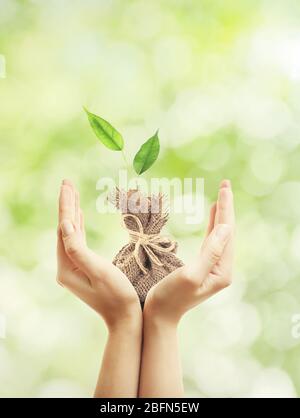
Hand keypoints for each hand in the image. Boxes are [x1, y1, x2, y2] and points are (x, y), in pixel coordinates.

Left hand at [56, 180, 141, 330]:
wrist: (126, 317)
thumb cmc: (116, 295)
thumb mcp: (98, 271)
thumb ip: (78, 249)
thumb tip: (64, 226)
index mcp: (66, 267)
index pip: (64, 229)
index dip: (65, 206)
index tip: (67, 185)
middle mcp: (66, 266)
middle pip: (65, 229)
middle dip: (67, 205)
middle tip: (67, 182)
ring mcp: (74, 268)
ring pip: (72, 234)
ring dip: (73, 213)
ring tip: (72, 192)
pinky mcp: (84, 268)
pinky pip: (79, 242)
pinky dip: (79, 226)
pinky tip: (79, 216)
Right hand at [143, 180, 234, 326]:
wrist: (159, 315)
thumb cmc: (170, 296)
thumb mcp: (191, 274)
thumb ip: (210, 252)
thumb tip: (227, 228)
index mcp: (222, 270)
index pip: (227, 233)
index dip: (226, 209)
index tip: (224, 188)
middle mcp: (221, 268)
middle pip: (227, 232)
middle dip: (226, 207)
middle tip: (225, 184)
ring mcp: (213, 267)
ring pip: (220, 234)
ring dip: (221, 214)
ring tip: (222, 194)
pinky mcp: (203, 266)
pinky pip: (212, 240)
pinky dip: (213, 224)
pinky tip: (214, 215)